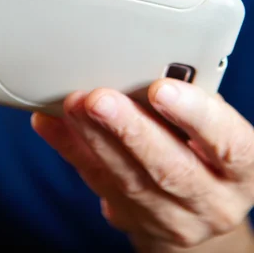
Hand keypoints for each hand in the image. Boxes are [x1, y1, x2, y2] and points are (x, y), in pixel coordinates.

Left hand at [32, 79, 253, 248]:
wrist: (200, 208)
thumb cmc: (208, 149)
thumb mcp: (215, 126)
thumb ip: (190, 102)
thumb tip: (141, 64)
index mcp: (241, 168)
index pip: (228, 144)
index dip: (195, 115)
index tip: (161, 89)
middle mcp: (212, 200)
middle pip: (170, 168)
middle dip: (130, 130)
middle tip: (100, 99)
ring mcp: (172, 219)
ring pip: (129, 181)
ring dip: (96, 139)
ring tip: (73, 103)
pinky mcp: (134, 222)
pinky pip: (97, 184)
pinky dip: (72, 150)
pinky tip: (52, 123)